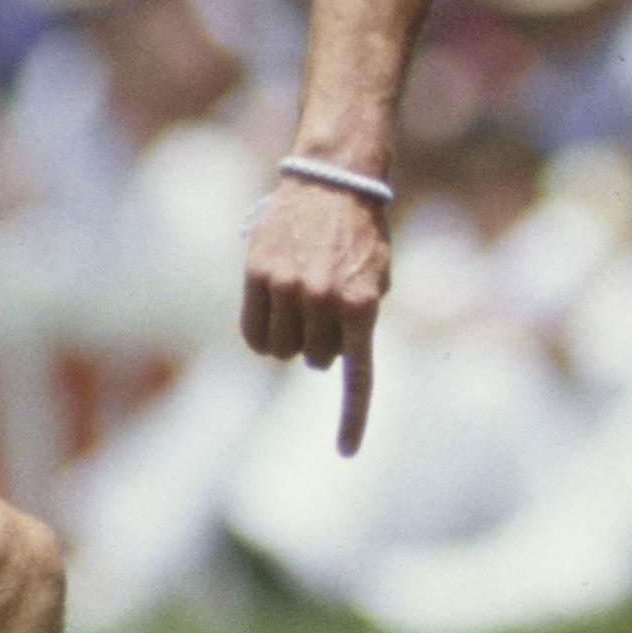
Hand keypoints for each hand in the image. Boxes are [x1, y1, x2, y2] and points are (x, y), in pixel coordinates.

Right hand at [238, 178, 389, 455]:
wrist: (334, 181)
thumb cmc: (361, 234)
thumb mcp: (376, 278)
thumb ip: (360, 320)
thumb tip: (337, 359)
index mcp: (361, 305)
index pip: (356, 374)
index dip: (353, 418)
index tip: (346, 452)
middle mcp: (323, 300)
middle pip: (316, 360)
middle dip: (321, 346)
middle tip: (326, 313)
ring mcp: (288, 288)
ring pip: (282, 351)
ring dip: (291, 339)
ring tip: (301, 306)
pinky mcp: (258, 276)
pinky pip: (254, 335)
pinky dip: (262, 336)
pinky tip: (272, 315)